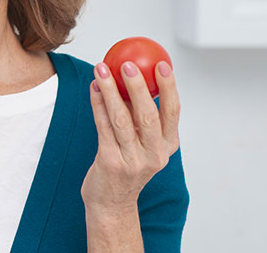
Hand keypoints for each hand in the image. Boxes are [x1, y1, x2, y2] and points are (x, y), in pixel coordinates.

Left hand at [81, 60, 180, 211]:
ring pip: (122, 119)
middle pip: (148, 115)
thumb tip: (135, 75)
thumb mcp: (143, 144)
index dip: (169, 87)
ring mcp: (132, 161)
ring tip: (102, 70)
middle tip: (128, 64)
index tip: (163, 64)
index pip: (173, 112)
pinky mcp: (110, 163)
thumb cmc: (127, 164)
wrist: (112, 202)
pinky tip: (94, 88)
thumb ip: (141, 116)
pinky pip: (103, 127)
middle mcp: (154, 154)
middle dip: (139, 86)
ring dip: (111, 91)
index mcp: (167, 146)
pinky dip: (98, 104)